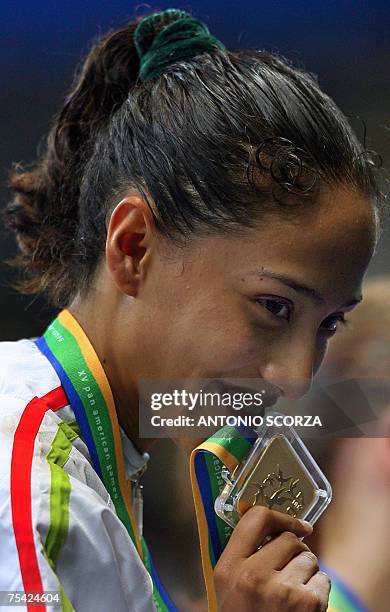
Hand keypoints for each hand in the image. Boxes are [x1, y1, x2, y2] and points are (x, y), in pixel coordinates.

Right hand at [214, 506, 329, 610]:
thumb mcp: (229, 586)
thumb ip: (243, 554)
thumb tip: (272, 523)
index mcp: (228, 568)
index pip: (256, 518)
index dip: (280, 517)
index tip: (294, 524)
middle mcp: (252, 576)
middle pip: (289, 538)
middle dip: (295, 552)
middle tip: (288, 573)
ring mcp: (281, 589)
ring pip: (309, 558)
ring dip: (307, 573)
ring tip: (292, 594)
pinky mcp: (306, 603)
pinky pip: (323, 579)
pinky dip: (319, 591)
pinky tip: (304, 608)